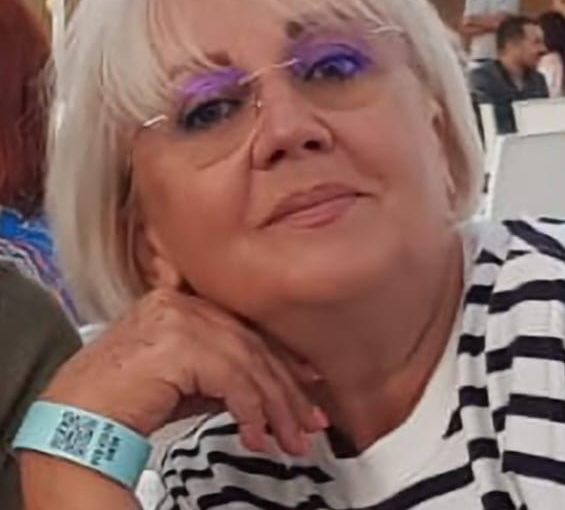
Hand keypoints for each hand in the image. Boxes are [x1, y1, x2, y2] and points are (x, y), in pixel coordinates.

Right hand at [42, 290, 327, 455]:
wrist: (76, 415)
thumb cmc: (123, 399)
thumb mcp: (183, 382)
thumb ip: (220, 375)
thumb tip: (264, 394)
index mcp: (183, 301)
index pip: (243, 328)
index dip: (281, 357)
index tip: (307, 382)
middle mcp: (183, 303)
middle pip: (251, 345)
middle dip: (287, 389)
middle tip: (310, 421)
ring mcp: (180, 319)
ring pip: (248, 363)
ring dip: (276, 408)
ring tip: (291, 441)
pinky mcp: (180, 344)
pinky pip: (233, 380)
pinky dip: (251, 413)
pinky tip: (255, 437)